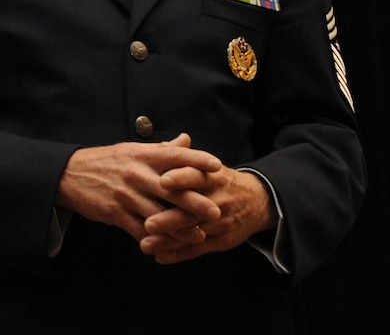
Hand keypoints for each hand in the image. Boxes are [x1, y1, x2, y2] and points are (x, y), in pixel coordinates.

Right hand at [55, 133, 222, 241]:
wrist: (70, 174)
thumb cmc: (106, 161)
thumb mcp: (132, 150)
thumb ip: (162, 149)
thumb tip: (187, 140)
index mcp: (142, 155)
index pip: (174, 155)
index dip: (197, 160)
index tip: (217, 166)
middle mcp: (136, 173)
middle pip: (172, 189)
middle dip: (196, 202)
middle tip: (217, 212)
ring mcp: (126, 195)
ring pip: (159, 215)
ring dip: (180, 229)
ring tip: (198, 237)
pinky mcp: (115, 213)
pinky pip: (139, 231)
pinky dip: (155, 241)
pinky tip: (167, 248)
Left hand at [139, 166, 276, 263]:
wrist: (257, 200)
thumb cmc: (219, 180)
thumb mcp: (207, 165)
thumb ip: (183, 157)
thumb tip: (161, 145)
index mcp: (212, 176)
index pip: (196, 175)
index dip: (180, 178)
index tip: (162, 181)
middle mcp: (217, 199)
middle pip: (192, 210)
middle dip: (170, 219)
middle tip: (148, 224)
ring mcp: (220, 222)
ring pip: (193, 233)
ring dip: (169, 241)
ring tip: (146, 245)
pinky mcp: (222, 240)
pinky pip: (199, 249)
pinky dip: (180, 254)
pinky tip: (161, 257)